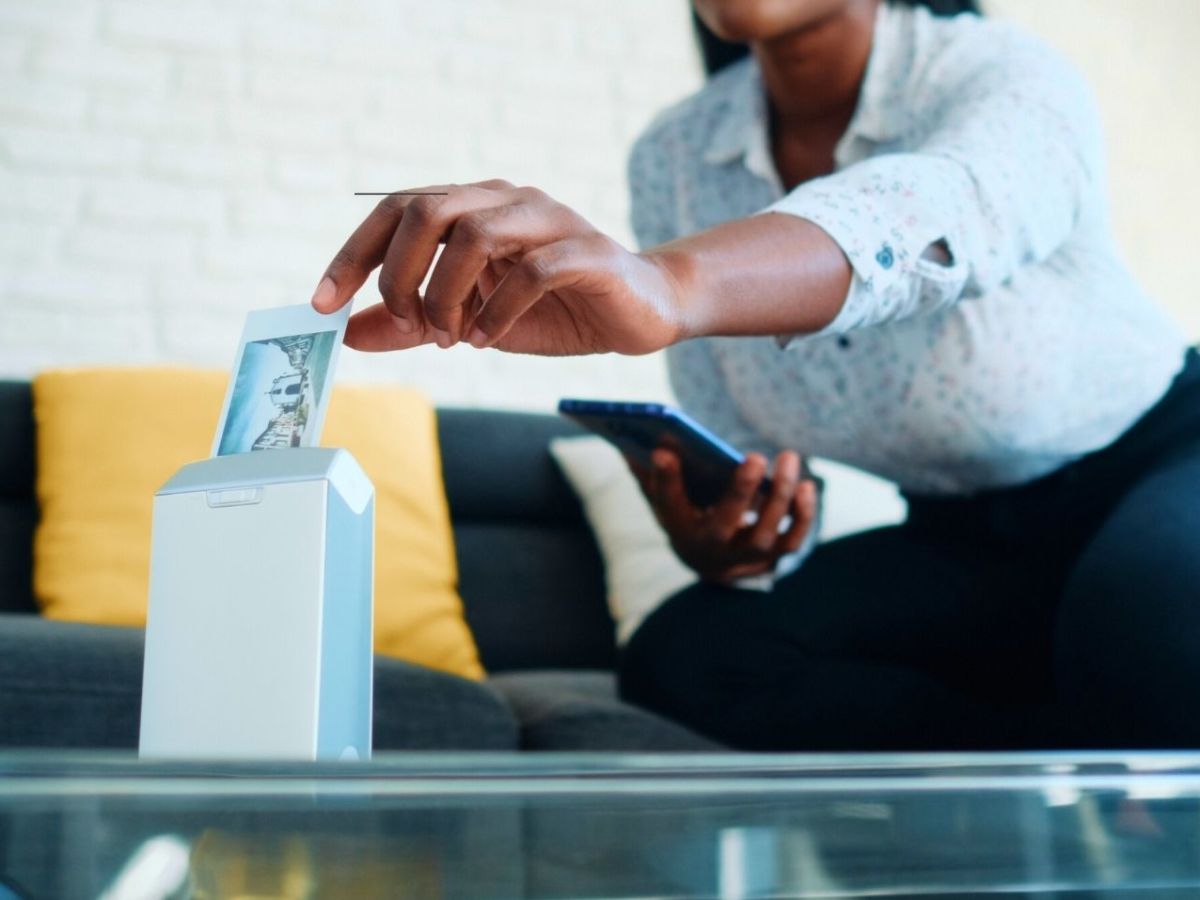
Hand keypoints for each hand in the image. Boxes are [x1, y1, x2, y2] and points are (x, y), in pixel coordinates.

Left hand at [311, 180, 684, 355]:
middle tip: (407, 323)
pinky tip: (486, 338)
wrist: (641, 311)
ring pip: (475, 233)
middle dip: (400, 274)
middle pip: (427, 209)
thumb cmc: (555, 310)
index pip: (397, 209)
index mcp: (475, 206)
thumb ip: (412, 324)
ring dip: (447, 294)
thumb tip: (350, 334)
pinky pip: (531, 272)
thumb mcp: (469, 320)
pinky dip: (497, 311)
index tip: (321, 304)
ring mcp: (550, 221)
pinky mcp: (587, 253)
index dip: (353, 254)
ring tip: (449, 336)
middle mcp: (508, 200)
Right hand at [633, 448, 818, 582]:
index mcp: (678, 529)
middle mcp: (710, 550)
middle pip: (725, 525)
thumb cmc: (688, 513)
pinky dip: (803, 515)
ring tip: (788, 457)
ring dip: (779, 497)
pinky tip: (806, 485)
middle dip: (739, 492)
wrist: (713, 559)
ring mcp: (743, 558)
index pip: (668, 506)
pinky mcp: (773, 558)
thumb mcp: (665, 495)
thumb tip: (635, 439)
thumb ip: (651, 471)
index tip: (664, 450)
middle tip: (754, 457)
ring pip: (765, 535)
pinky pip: (792, 540)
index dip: (665, 480)